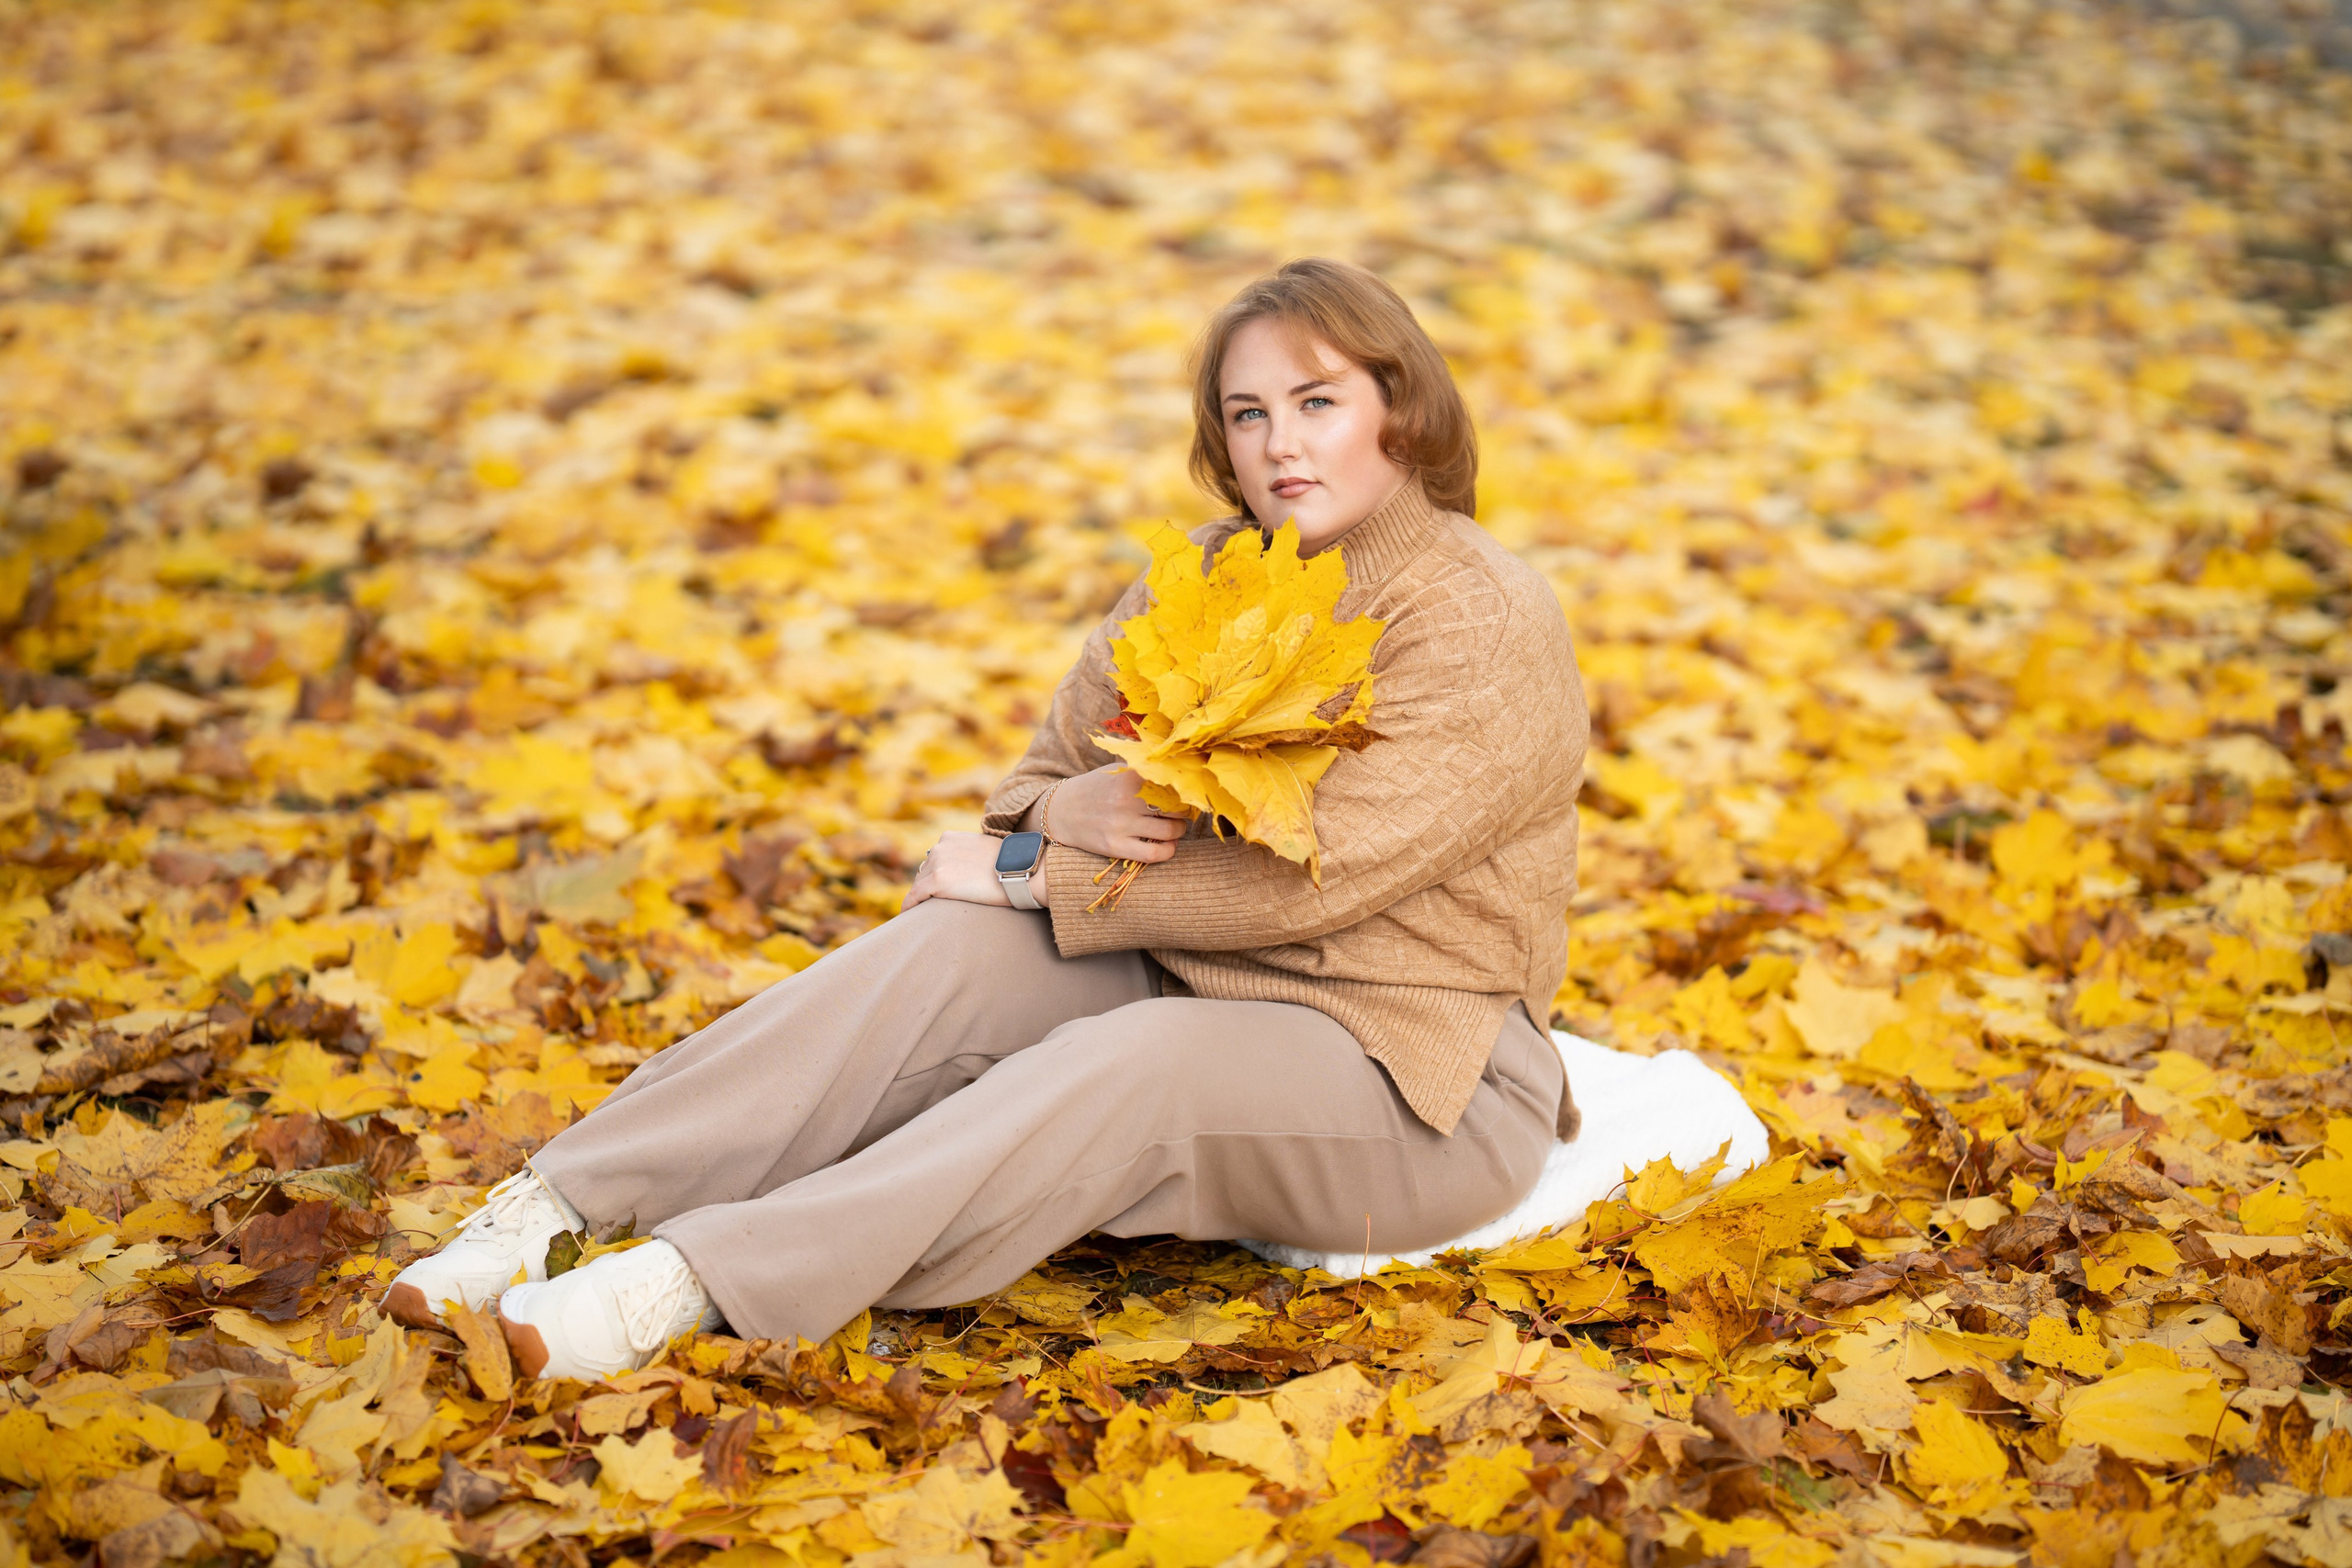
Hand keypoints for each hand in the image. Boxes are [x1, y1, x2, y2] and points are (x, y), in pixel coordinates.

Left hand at [902, 831, 1040, 911]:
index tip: (934, 889)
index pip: (935, 859)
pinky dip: (909, 906)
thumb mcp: (986, 850)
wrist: (1019, 869)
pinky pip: (915, 896)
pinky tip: (907, 915)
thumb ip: (971, 855)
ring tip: (920, 912)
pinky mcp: (937, 881)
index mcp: (950, 838)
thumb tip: (972, 870)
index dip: (934, 875)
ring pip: (919, 884)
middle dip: (927, 887)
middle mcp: (940, 847)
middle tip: (928, 904)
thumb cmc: (1010, 864)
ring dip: (921, 897)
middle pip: (924, 872)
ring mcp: (937, 863)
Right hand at [1028, 765, 1185, 863]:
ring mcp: (1121, 825)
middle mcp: (1126, 800)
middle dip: (1185, 811)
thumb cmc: (1096, 788)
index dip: (1187, 788)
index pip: (1173, 782)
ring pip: (1170, 831)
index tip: (1189, 792)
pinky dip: (1169, 851)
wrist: (1061, 811)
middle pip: (1176, 807)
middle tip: (1183, 811)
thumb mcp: (1117, 770)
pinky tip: (1168, 845)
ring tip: (1175, 827)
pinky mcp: (1116, 847)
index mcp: (1129, 776)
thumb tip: (1180, 766)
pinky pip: (1155, 854)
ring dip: (1179, 830)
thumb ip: (1144, 768)